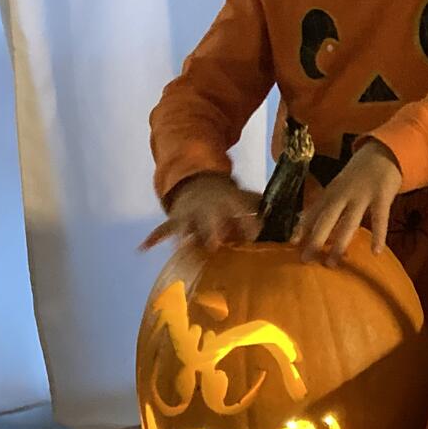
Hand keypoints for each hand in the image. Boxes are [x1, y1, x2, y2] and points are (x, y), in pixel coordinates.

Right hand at [140, 174, 260, 251]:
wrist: (199, 180)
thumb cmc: (228, 198)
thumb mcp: (246, 198)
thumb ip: (259, 209)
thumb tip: (285, 219)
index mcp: (230, 202)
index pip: (242, 211)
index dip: (249, 221)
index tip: (254, 235)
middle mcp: (209, 208)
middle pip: (211, 220)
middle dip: (213, 231)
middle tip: (215, 244)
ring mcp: (189, 213)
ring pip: (186, 226)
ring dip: (184, 237)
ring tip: (180, 248)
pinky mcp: (175, 219)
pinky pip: (162, 229)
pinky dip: (153, 238)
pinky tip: (142, 248)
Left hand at [300, 140, 402, 263]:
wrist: (385, 151)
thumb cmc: (360, 173)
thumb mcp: (340, 184)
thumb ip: (328, 202)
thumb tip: (307, 222)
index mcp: (332, 191)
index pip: (314, 210)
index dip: (302, 226)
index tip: (291, 243)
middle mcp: (344, 194)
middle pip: (326, 218)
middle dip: (315, 239)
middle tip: (305, 260)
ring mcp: (363, 195)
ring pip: (348, 222)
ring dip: (339, 243)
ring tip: (332, 263)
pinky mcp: (382, 196)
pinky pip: (379, 219)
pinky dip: (379, 235)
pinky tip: (376, 252)